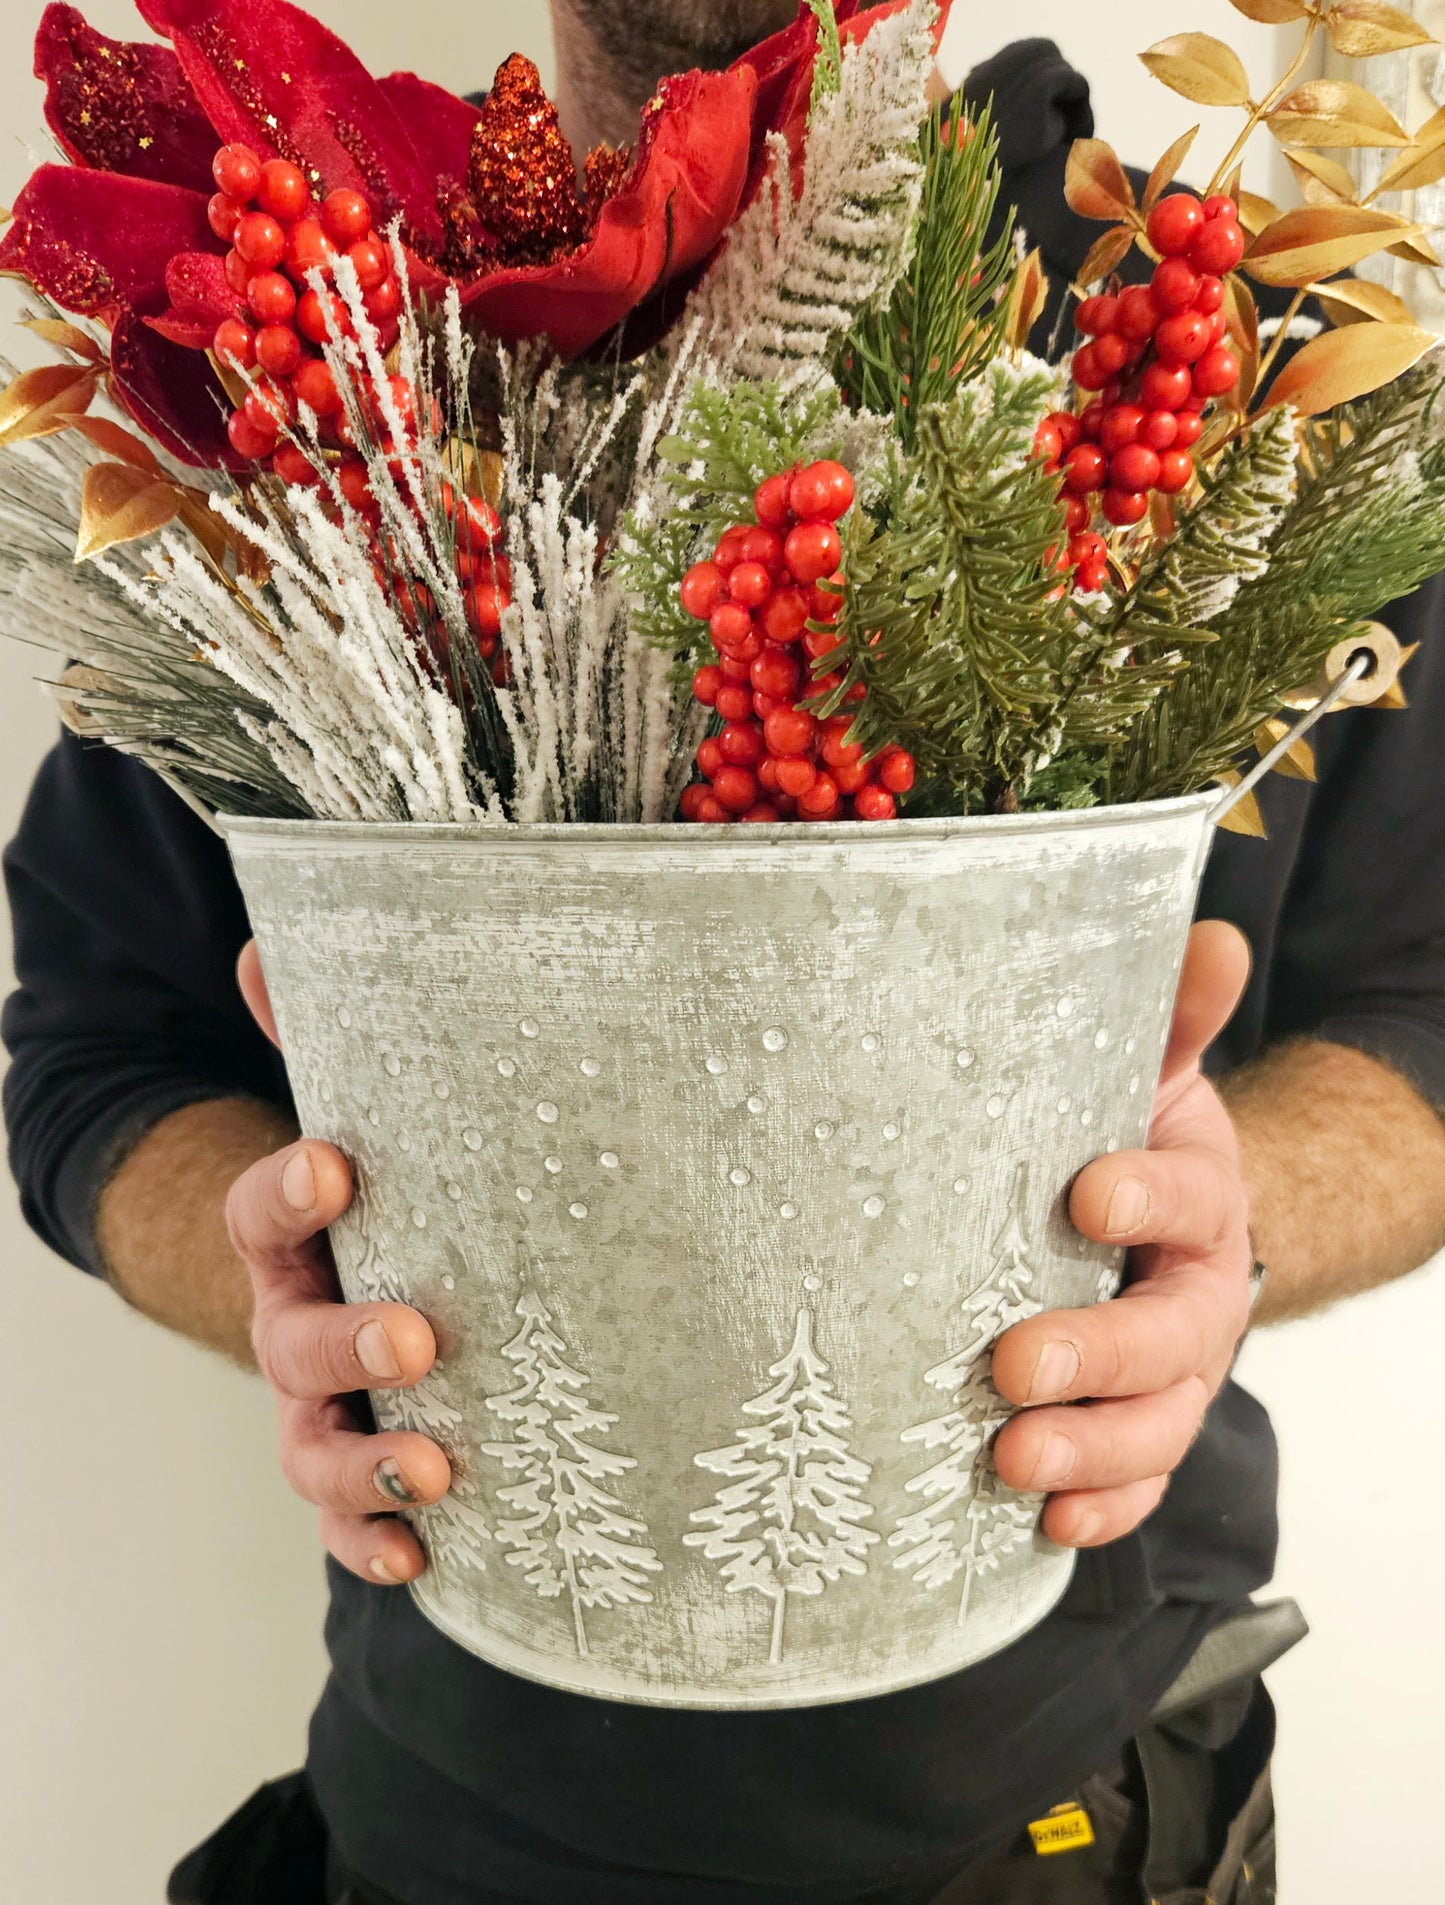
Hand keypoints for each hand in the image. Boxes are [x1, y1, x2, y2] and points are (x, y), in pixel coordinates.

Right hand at [228, 941, 448, 1585]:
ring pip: (314, 1448)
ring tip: (435, 1465)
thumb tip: (273, 938)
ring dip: (368, 1461)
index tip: (337, 1163)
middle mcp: (295, 1326)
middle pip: (293, 1342)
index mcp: (295, 1241)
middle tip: (417, 1329)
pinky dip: (376, 1542)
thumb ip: (331, 1042)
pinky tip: (422, 1557)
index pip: (263, 1211)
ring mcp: (321, 1409)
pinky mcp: (360, 1473)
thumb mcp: (365, 1120)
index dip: (288, 1190)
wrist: (356, 1296)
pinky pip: (349, 1521)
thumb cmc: (385, 1205)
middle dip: (346, 1338)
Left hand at [990, 920, 1254, 1549]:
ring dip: (1090, 1450)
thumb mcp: (1144, 1071)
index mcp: (1200, 1195)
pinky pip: (1135, 1481)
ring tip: (1012, 1461)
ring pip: (1158, 1425)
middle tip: (1014, 1363)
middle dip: (1098, 1355)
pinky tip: (1044, 1526)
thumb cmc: (1122, 1138)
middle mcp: (1199, 1292)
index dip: (1150, 1195)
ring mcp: (1176, 1374)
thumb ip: (1170, 1016)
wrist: (1156, 1221)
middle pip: (1174, 1335)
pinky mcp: (1139, 1428)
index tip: (1086, 1192)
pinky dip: (1100, 1508)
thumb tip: (1213, 937)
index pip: (1192, 1194)